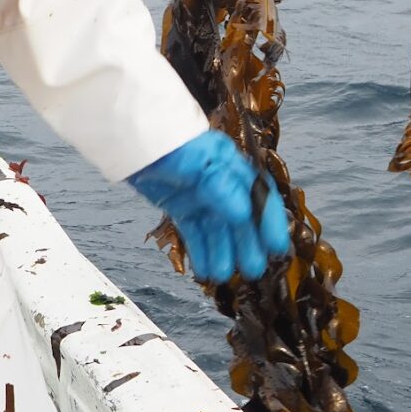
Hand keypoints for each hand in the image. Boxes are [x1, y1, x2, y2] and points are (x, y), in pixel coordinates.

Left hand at [128, 131, 291, 282]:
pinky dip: (201, 251)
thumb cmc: (170, 140)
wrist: (133, 136)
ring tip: (225, 276)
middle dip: (248, 244)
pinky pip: (195, 232)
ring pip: (217, 229)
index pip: (259, 197)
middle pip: (240, 218)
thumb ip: (221, 188)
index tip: (277, 248)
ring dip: (223, 252)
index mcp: (232, 166)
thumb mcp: (199, 162)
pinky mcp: (181, 206)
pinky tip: (205, 270)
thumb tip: (243, 215)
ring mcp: (200, 195)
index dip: (269, 223)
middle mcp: (221, 182)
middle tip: (254, 270)